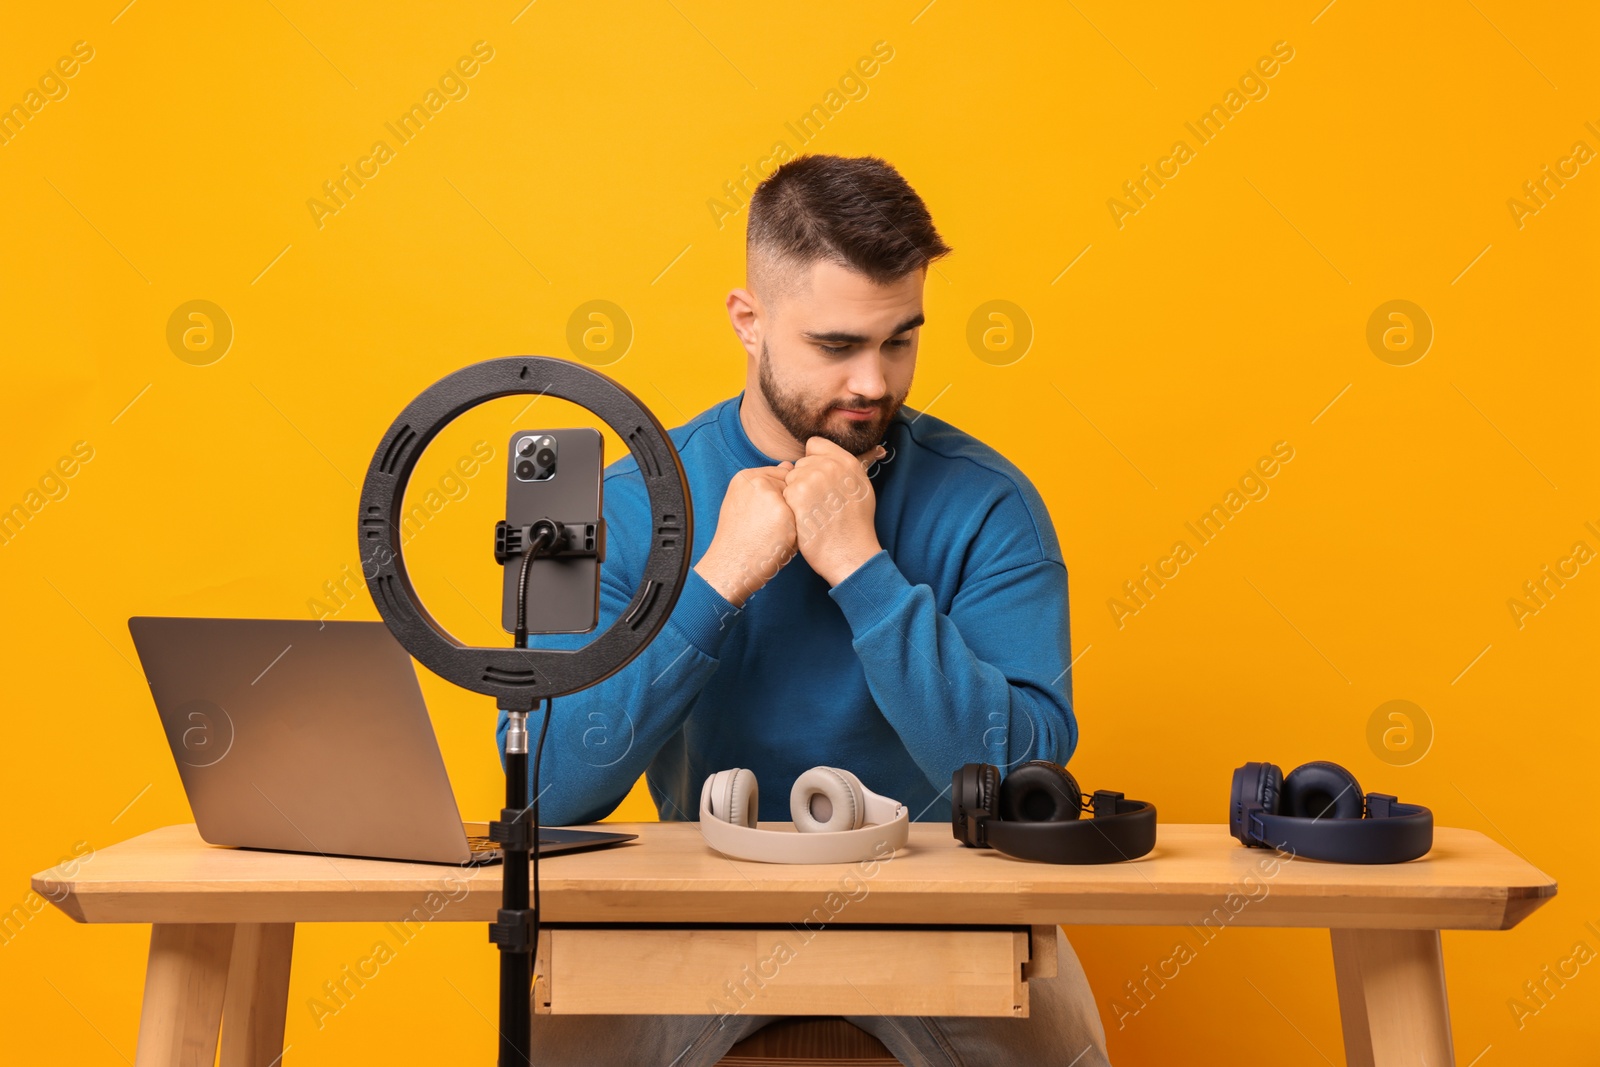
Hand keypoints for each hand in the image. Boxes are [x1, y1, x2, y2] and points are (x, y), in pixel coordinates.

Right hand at [694, 462, 798, 607]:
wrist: (730, 566)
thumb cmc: (738, 539)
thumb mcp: (742, 503)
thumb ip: (766, 482)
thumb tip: (789, 465)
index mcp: (745, 477)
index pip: (780, 475)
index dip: (780, 497)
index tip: (767, 516)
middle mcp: (758, 481)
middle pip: (792, 487)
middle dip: (789, 506)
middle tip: (767, 528)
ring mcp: (772, 496)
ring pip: (799, 502)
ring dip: (794, 518)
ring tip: (772, 534)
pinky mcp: (784, 513)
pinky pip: (803, 518)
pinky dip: (797, 533)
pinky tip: (779, 542)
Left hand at [783, 437, 886, 585]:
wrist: (849, 554)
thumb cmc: (856, 526)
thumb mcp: (861, 489)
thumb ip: (844, 468)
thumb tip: (827, 458)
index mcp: (847, 461)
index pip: (815, 444)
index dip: (812, 461)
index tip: (817, 478)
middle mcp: (830, 465)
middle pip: (800, 463)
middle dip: (803, 481)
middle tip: (818, 503)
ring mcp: (812, 478)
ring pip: (790, 479)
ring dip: (795, 495)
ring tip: (813, 513)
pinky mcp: (796, 494)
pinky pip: (783, 493)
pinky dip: (789, 507)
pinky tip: (804, 520)